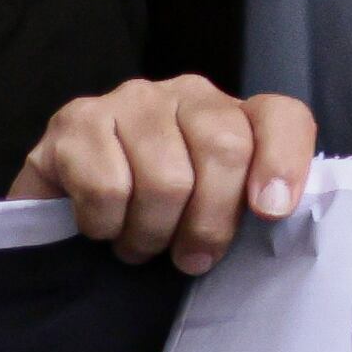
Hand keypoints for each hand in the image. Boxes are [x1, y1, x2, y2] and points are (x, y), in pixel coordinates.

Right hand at [13, 78, 313, 270]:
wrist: (68, 208)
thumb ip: (252, 202)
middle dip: (210, 221)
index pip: (282, 118)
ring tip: (142, 244)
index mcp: (236, 112)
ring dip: (153, 232)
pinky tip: (103, 225)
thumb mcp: (218, 209)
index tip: (271, 213)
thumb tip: (273, 209)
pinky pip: (106, 188)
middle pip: (224, 149)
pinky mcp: (75, 121)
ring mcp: (130, 101)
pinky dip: (107, 223)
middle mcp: (187, 93)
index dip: (283, 164)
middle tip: (192, 257)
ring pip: (165, 178)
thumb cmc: (161, 213)